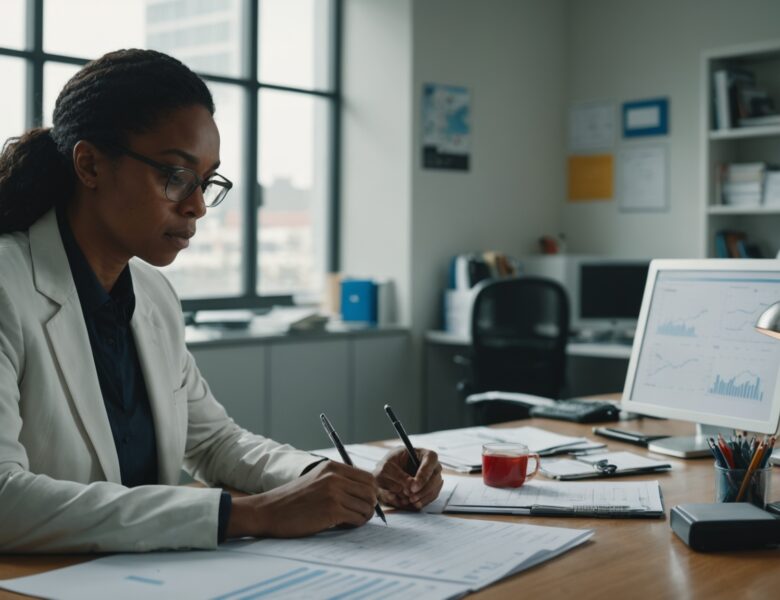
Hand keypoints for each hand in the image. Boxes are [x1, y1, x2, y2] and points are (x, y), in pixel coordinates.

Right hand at [226, 460, 377, 538]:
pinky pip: (357, 518)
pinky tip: (344, 525)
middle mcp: (334, 477)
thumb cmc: (292, 499)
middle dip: (370, 504)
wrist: (268, 511)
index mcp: (332, 467)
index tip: (364, 501)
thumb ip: (337, 481)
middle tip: (361, 513)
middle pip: (371, 490)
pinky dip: (356, 524)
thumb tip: (365, 491)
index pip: (367, 477)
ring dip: (363, 516)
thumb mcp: (315, 480)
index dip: (370, 491)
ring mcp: (333, 493)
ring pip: (366, 506)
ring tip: (351, 520)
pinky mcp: (331, 510)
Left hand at [374, 447, 442, 509]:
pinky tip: (412, 503)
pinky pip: (431, 498)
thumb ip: (398, 475)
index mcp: (422, 453)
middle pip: (435, 477)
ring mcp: (433, 478)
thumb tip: (410, 486)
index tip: (413, 487)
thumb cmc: (388, 467)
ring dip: (422, 497)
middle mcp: (432, 466)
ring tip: (409, 500)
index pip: (431, 459)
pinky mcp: (431, 490)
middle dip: (423, 490)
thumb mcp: (387, 468)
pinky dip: (422, 502)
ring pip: (434, 489)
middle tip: (410, 497)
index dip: (424, 474)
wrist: (387, 477)